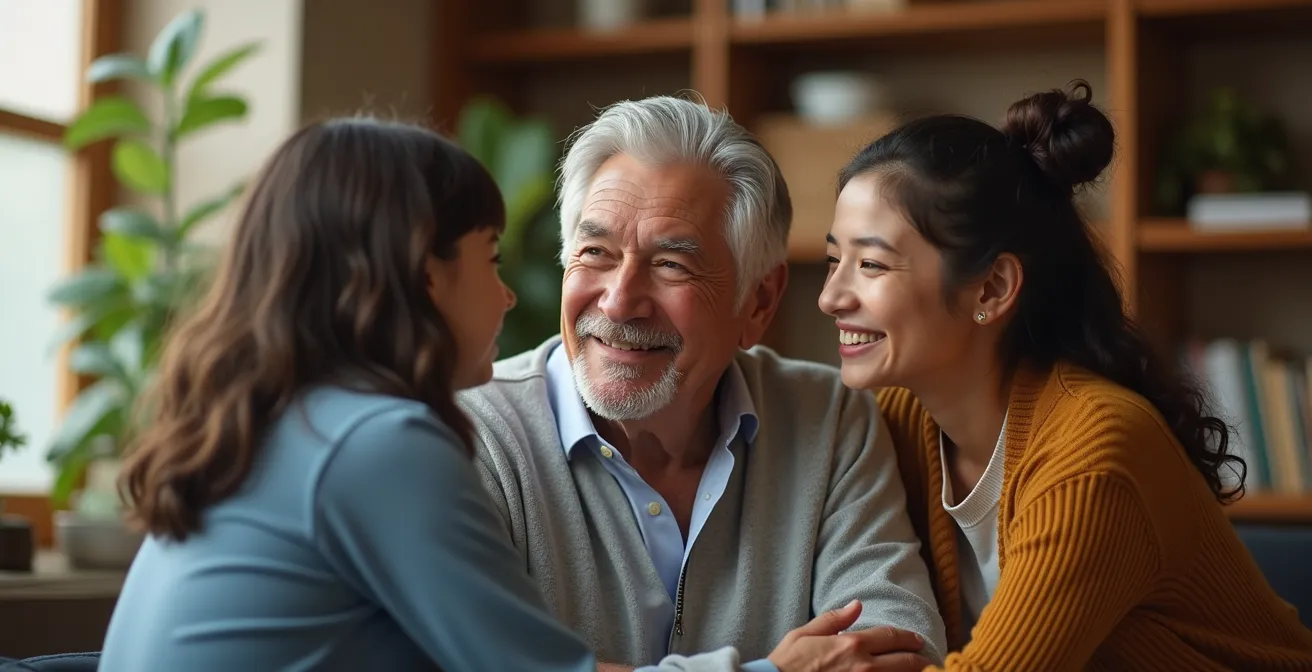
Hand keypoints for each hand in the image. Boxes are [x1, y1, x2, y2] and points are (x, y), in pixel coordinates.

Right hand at [767, 600, 932, 671]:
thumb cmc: (786, 664)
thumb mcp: (804, 634)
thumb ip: (834, 619)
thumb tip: (857, 604)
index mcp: (851, 645)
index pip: (890, 637)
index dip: (907, 637)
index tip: (916, 640)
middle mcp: (863, 667)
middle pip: (904, 661)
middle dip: (918, 658)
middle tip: (925, 658)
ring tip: (918, 671)